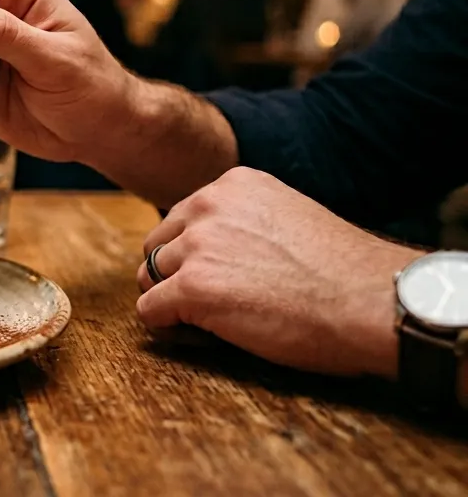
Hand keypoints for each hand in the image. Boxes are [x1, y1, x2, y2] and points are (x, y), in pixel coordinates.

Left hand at [136, 167, 423, 378]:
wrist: (372, 301)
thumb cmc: (343, 273)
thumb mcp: (288, 218)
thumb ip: (245, 222)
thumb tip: (214, 252)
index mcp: (232, 184)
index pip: (182, 220)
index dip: (195, 256)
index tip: (226, 277)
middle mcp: (207, 205)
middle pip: (158, 247)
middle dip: (175, 277)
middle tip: (212, 305)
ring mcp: (196, 246)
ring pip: (150, 279)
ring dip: (173, 303)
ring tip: (213, 323)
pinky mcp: (192, 288)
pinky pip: (150, 312)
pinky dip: (169, 329)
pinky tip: (204, 337)